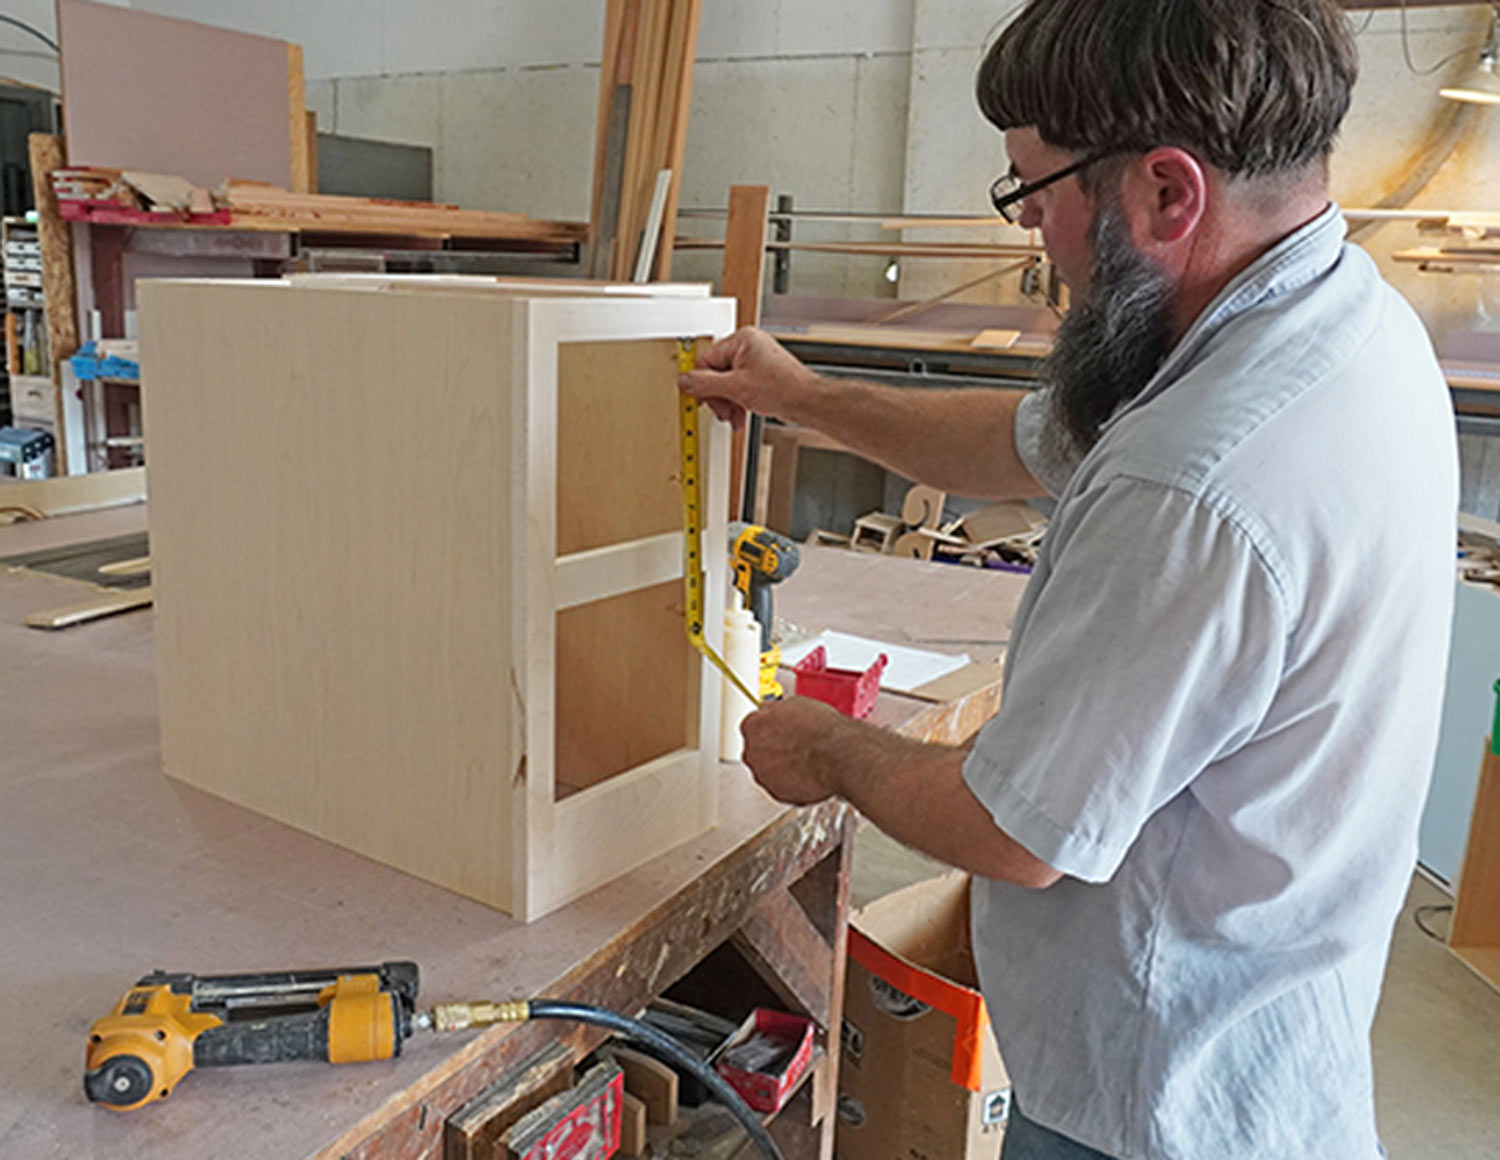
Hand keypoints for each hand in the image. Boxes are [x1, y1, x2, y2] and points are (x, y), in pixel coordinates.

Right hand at [678, 327, 817, 428]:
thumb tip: (685, 381)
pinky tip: (741, 415)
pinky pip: (741, 387)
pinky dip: (739, 402)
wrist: (807, 403)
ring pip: (729, 383)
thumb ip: (705, 384)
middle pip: (717, 373)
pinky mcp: (762, 375)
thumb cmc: (783, 388)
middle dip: (718, 397)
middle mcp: (749, 346)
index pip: (707, 359)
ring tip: (734, 416)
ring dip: (728, 403)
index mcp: (742, 339)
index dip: (702, 383)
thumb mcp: (735, 388)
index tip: (699, 398)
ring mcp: (756, 360)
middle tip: (722, 410)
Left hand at [740, 696, 851, 805]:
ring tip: (804, 761)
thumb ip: (775, 710)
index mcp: (753, 726)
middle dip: (773, 749)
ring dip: (781, 767)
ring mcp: (763, 774)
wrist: (838, 753)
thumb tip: (773, 711)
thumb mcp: (795, 703)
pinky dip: (792, 783)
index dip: (768, 728)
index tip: (778, 730)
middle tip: (794, 746)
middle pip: (757, 750)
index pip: (752, 726)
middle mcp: (752, 752)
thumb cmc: (821, 729)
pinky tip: (807, 774)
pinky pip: (781, 787)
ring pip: (769, 771)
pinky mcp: (777, 793)